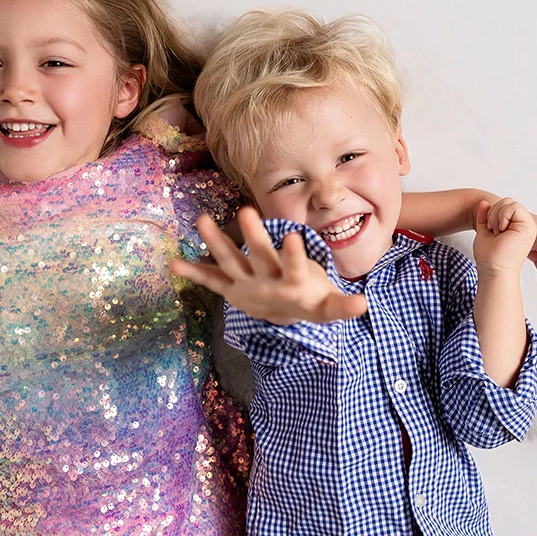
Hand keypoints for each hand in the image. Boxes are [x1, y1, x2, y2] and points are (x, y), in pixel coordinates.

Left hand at [170, 206, 366, 324]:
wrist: (285, 324)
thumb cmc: (310, 303)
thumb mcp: (328, 307)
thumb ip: (342, 306)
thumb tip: (365, 304)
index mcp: (291, 286)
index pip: (294, 268)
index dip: (294, 255)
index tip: (295, 236)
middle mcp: (265, 284)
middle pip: (259, 257)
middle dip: (252, 236)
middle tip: (244, 211)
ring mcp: (244, 286)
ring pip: (229, 262)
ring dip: (215, 241)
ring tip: (201, 219)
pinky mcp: (230, 288)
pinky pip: (210, 279)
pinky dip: (193, 272)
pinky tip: (172, 264)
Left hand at [473, 198, 536, 279]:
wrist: (493, 268)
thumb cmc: (489, 257)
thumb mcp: (484, 230)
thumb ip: (485, 217)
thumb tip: (483, 203)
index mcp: (515, 227)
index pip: (504, 205)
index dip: (493, 214)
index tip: (491, 230)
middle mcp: (523, 226)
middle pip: (506, 201)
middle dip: (494, 213)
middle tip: (495, 231)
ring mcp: (527, 226)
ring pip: (509, 202)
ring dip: (497, 216)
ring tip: (499, 233)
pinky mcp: (529, 226)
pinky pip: (513, 206)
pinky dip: (502, 216)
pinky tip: (502, 230)